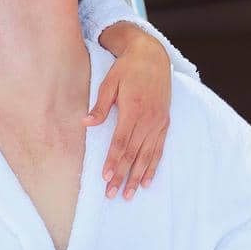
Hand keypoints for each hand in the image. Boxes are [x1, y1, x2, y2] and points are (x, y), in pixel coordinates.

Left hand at [86, 28, 170, 199]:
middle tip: (112, 194)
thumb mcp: (109, 83)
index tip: (105, 177)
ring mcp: (159, 122)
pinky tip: (147, 181)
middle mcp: (149, 118)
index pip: (121, 142)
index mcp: (133, 109)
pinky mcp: (165, 122)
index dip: (113, 161)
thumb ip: (100, 106)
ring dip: (137, 176)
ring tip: (128, 194)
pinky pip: (159, 149)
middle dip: (122, 175)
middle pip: (133, 153)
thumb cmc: (127, 69)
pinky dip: (153, 166)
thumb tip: (86, 123)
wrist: (152, 55)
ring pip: (147, 155)